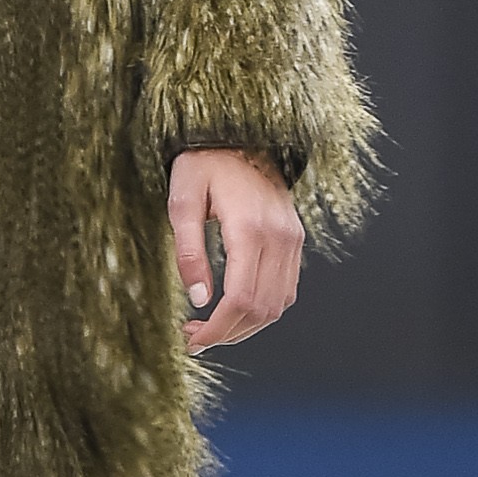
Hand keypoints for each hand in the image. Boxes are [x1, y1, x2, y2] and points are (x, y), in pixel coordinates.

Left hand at [167, 150, 301, 349]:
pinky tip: (235, 308)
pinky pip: (286, 289)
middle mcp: (279, 237)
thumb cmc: (204, 164)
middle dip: (228, 334)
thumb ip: (189, 251)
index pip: (242, 298)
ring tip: (211, 327)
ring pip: (278, 305)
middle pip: (262, 309)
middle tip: (194, 338)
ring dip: (246, 326)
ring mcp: (292, 240)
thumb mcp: (182, 201)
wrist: (240, 136)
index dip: (218, 329)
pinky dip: (263, 309)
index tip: (192, 340)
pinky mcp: (295, 240)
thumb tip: (198, 299)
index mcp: (249, 228)